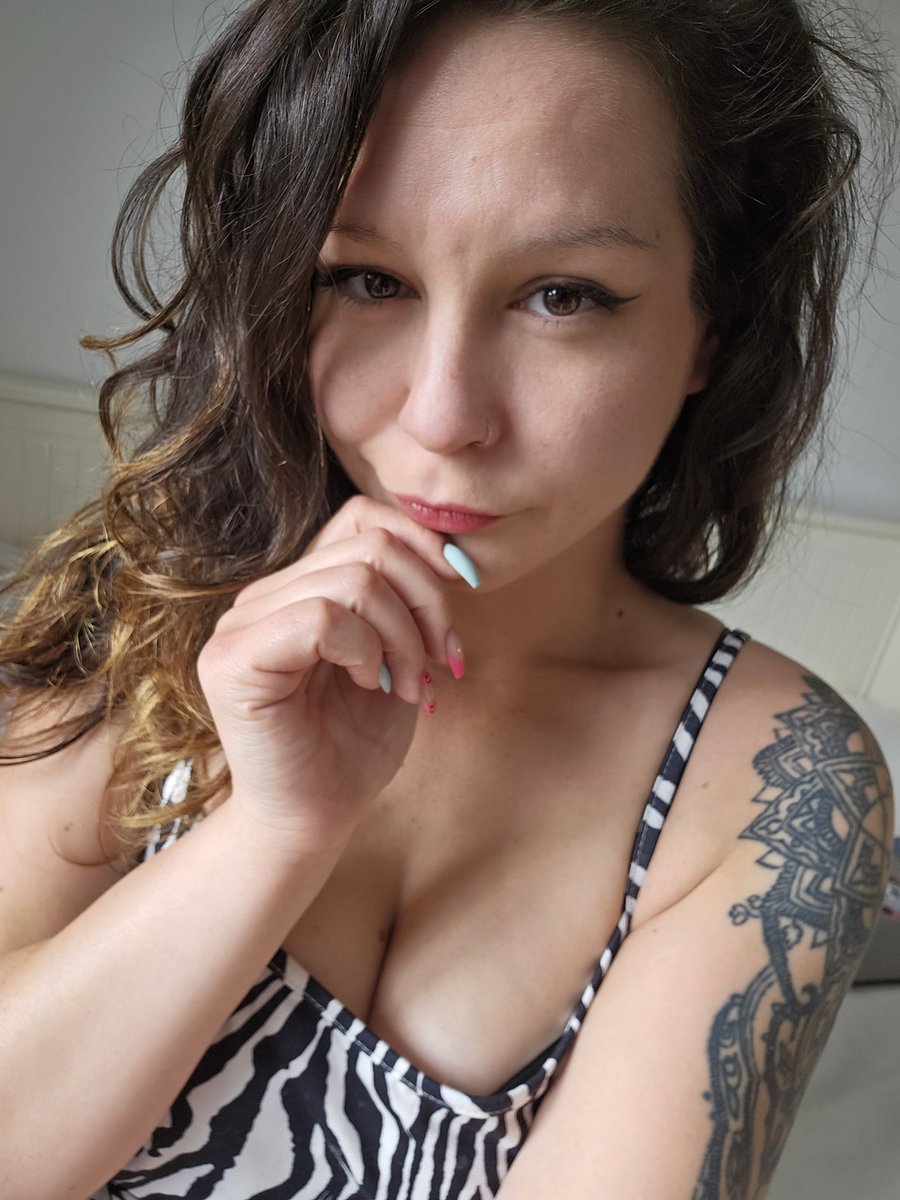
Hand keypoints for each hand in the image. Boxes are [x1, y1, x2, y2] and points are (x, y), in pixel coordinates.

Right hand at [196, 496, 470, 851]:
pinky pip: (321, 616)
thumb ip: (407, 601)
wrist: (314, 819)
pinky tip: (368, 683)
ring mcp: (241, 624)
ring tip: (409, 686)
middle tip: (440, 661)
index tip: (466, 590)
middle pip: (369, 546)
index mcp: (298, 588)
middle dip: (427, 602)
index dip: (422, 544)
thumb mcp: (398, 658)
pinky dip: (364, 649)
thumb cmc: (354, 746)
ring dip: (403, 636)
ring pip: (353, 579)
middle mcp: (262, 596)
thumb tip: (451, 551)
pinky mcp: (234, 659)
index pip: (361, 518)